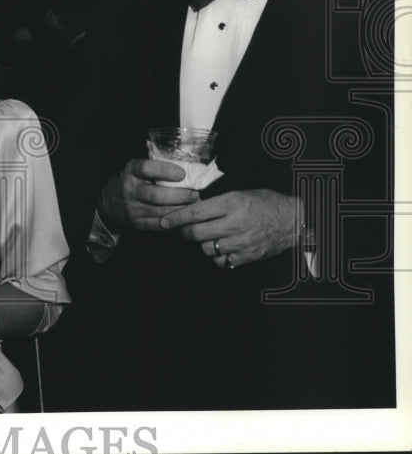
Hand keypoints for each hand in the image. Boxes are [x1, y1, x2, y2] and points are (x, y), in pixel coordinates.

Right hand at [98, 158, 200, 230]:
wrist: (109, 202)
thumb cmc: (131, 181)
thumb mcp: (136, 169)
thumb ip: (156, 168)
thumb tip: (188, 168)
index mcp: (130, 172)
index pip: (146, 169)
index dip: (165, 170)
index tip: (182, 173)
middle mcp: (129, 190)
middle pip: (157, 195)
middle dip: (180, 195)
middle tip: (195, 194)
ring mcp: (133, 209)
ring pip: (162, 212)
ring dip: (182, 209)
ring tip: (194, 205)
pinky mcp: (138, 224)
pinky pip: (161, 225)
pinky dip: (176, 221)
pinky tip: (185, 216)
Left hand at [159, 189, 299, 267]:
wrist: (293, 220)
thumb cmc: (265, 203)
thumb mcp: (240, 193)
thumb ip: (217, 202)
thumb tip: (191, 209)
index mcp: (231, 203)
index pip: (195, 212)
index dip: (175, 218)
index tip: (163, 222)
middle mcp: (234, 223)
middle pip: (196, 234)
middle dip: (185, 233)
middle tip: (185, 230)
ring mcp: (241, 242)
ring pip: (206, 249)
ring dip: (201, 244)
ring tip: (208, 237)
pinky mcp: (247, 257)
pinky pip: (221, 261)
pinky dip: (217, 256)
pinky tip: (221, 248)